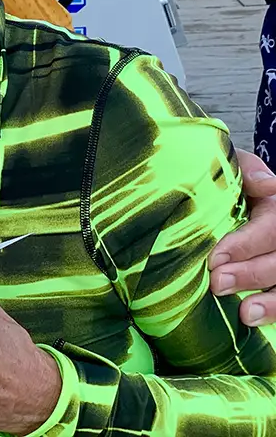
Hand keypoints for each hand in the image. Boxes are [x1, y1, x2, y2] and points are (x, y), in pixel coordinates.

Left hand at [210, 149, 275, 324]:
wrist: (215, 191)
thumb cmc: (221, 179)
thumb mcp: (231, 166)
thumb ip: (246, 171)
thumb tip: (269, 184)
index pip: (272, 227)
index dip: (247, 244)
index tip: (216, 258)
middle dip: (251, 274)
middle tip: (217, 283)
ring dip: (271, 301)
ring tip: (244, 312)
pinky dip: (274, 310)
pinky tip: (252, 318)